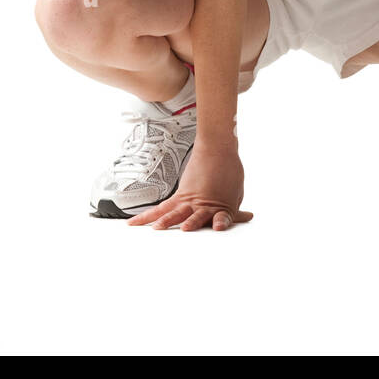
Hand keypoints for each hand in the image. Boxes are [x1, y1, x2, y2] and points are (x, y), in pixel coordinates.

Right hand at [127, 143, 252, 231]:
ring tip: (157, 228)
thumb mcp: (237, 193)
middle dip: (192, 224)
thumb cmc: (229, 172)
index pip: (223, 218)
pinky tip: (132, 224)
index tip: (218, 227)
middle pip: (197, 217)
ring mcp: (189, 200)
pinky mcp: (179, 195)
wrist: (218, 149)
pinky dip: (146, 216)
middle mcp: (203, 204)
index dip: (221, 223)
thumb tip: (246, 216)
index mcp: (221, 205)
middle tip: (185, 229)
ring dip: (166, 221)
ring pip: (174, 213)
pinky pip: (161, 208)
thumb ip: (234, 208)